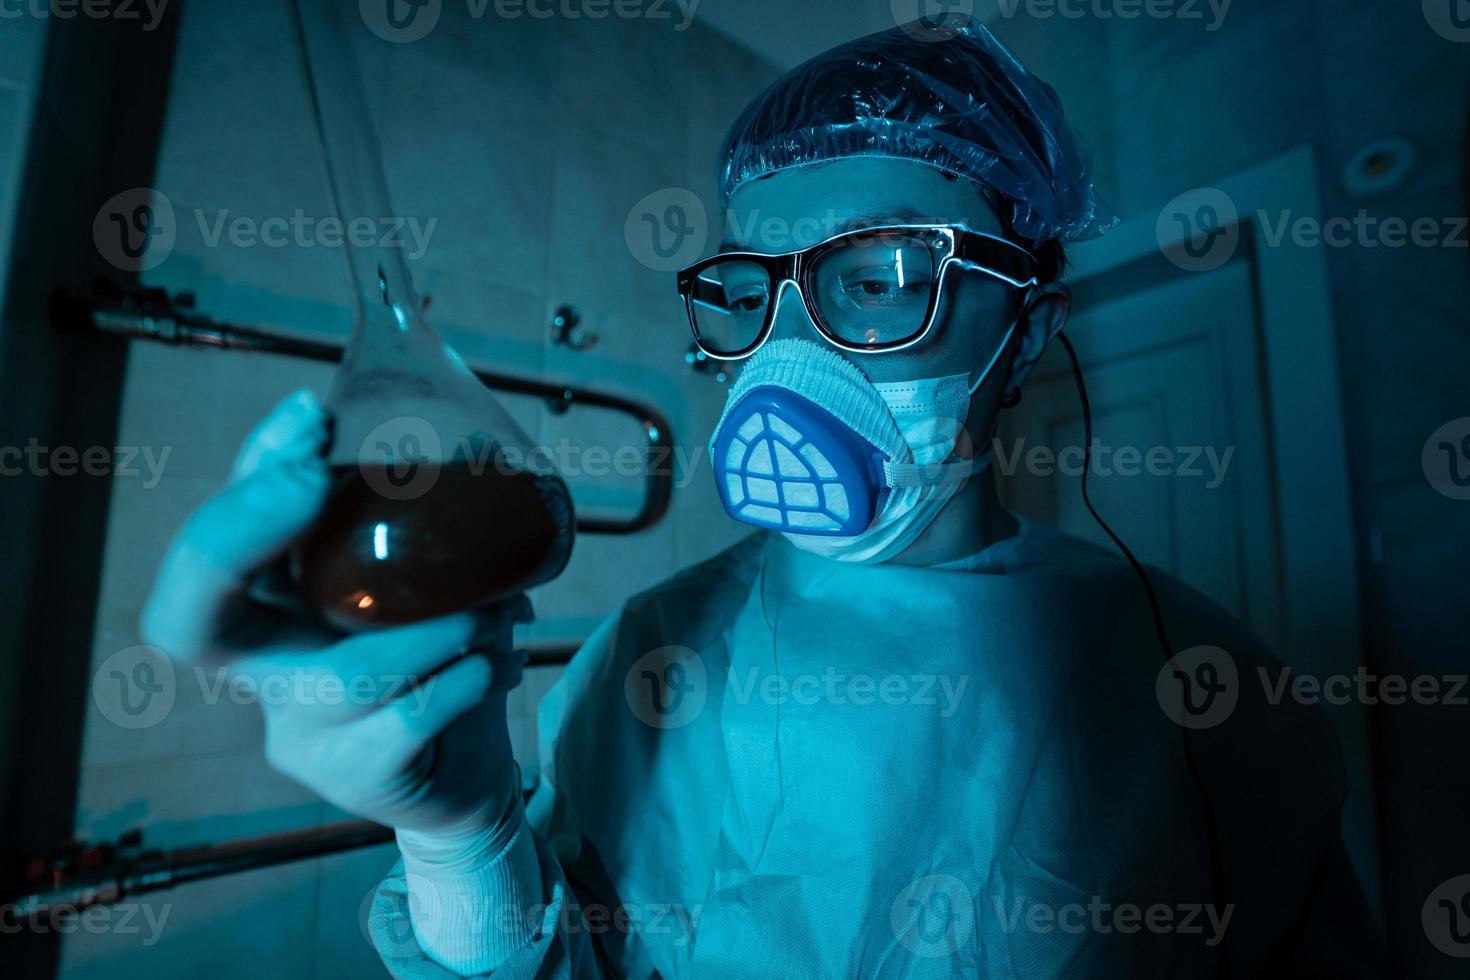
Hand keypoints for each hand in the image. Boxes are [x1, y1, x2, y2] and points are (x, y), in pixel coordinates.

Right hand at [140, 390, 525, 834]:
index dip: (244, 484)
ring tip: (494, 610)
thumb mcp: (418, 585)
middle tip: (309, 477)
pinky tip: (498, 663)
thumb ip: (414, 531)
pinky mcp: (357, 778)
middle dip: (233, 533)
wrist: (465, 774)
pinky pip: (410, 717)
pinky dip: (468, 677)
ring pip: (346, 675)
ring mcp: (302, 734)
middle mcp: (264, 670)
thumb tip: (463, 441)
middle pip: (188, 620)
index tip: (311, 418)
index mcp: (270, 611)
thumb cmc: (435, 659)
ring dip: (435, 627)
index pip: (213, 545)